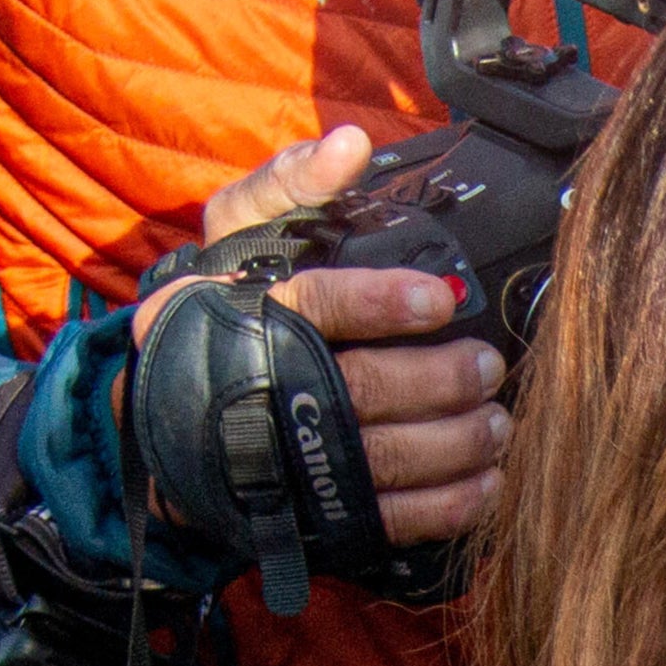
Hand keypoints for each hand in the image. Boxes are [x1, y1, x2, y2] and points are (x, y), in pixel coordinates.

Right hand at [131, 127, 510, 543]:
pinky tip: (488, 480)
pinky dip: (449, 505)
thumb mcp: (239, 231)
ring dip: (457, 444)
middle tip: (486, 367)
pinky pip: (390, 519)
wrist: (167, 409)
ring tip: (498, 421)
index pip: (316, 305)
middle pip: (361, 391)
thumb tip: (350, 145)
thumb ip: (291, 184)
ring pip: (384, 461)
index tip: (441, 299)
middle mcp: (258, 387)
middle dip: (439, 382)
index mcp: (243, 312)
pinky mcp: (310, 513)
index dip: (382, 303)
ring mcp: (283, 459)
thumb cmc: (227, 305)